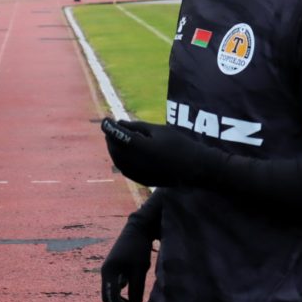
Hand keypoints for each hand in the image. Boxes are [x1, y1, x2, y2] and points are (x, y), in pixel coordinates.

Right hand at [100, 220, 151, 301]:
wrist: (138, 229)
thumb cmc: (139, 247)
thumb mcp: (140, 268)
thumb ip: (136, 287)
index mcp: (109, 272)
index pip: (110, 297)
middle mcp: (106, 273)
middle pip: (109, 298)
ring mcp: (110, 271)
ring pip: (113, 295)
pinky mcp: (116, 270)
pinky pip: (116, 289)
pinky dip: (123, 299)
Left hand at [102, 119, 227, 186]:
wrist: (195, 168)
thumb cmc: (179, 144)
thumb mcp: (159, 130)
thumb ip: (137, 127)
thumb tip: (119, 123)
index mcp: (142, 147)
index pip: (119, 136)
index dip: (109, 127)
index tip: (106, 121)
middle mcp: (138, 162)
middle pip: (116, 149)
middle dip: (111, 138)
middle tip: (111, 128)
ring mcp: (139, 174)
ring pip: (118, 161)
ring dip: (114, 150)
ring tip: (116, 139)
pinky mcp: (143, 180)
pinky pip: (125, 169)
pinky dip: (120, 160)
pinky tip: (123, 153)